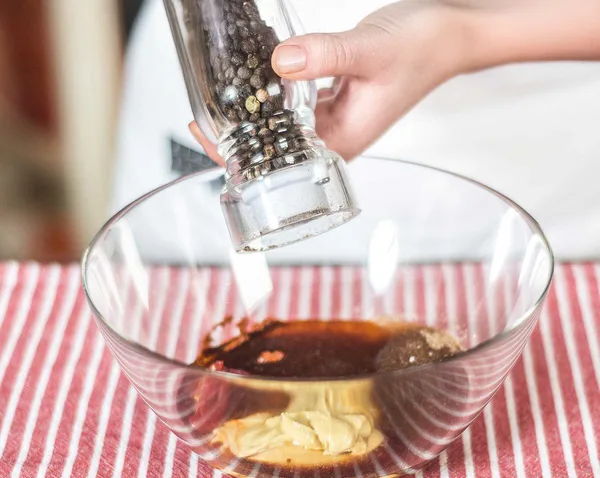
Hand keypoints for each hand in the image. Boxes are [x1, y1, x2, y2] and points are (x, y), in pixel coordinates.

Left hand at [190, 0, 599, 162]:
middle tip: (204, 113)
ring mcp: (332, 119)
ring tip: (220, 96)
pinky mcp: (331, 99)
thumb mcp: (369, 53)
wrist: (445, 33)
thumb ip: (325, 56)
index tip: (210, 138)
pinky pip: (295, 102)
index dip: (243, 156)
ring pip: (283, 125)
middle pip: (277, 148)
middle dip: (240, 135)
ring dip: (254, 112)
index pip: (283, 163)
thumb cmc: (421, 51)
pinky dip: (274, 91)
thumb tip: (280, 62)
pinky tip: (255, 77)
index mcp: (343, 142)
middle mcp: (334, 137)